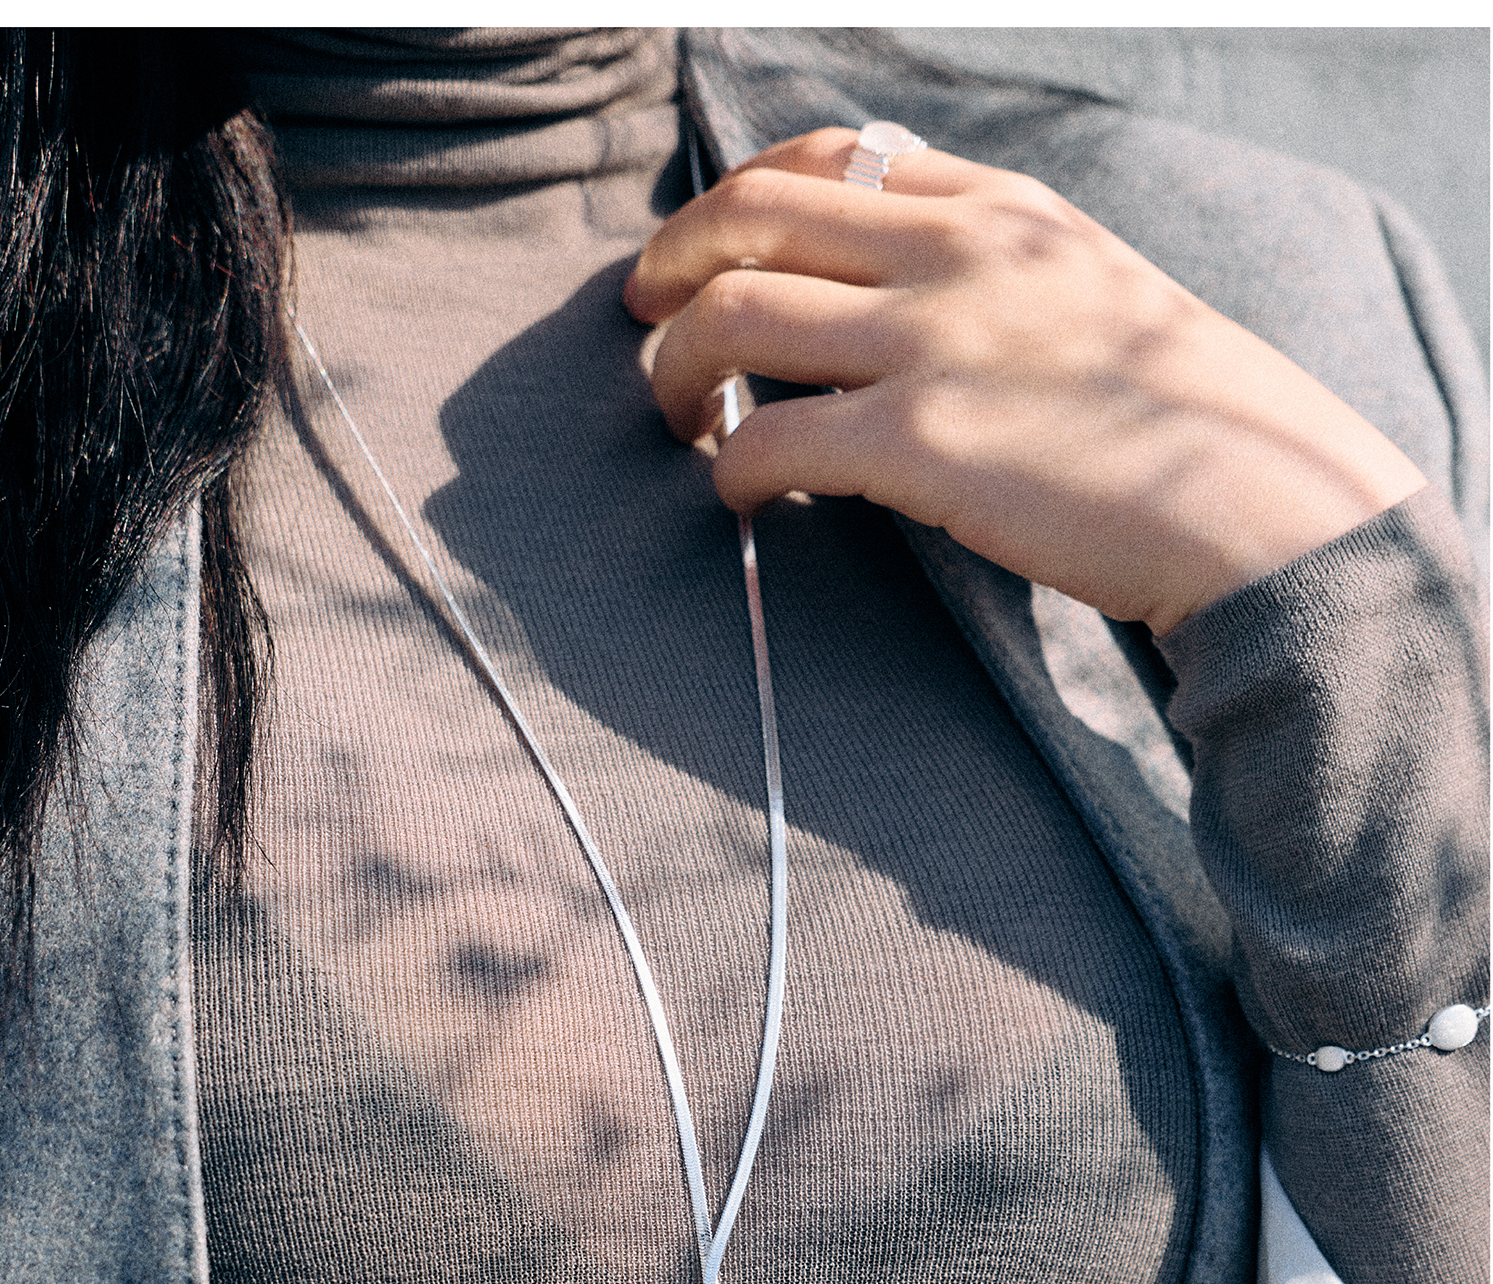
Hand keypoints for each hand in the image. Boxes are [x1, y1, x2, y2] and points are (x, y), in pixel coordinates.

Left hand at [624, 129, 1424, 634]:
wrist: (1262, 504)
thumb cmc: (1193, 426)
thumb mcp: (1102, 298)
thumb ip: (1007, 279)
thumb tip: (920, 308)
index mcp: (1004, 208)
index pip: (831, 157)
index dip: (740, 198)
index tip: (704, 248)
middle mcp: (958, 251)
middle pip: (753, 215)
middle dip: (672, 263)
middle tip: (642, 322)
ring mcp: (935, 341)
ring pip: (735, 314)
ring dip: (677, 368)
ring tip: (675, 417)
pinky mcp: (922, 444)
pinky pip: (771, 439)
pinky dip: (729, 468)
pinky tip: (735, 496)